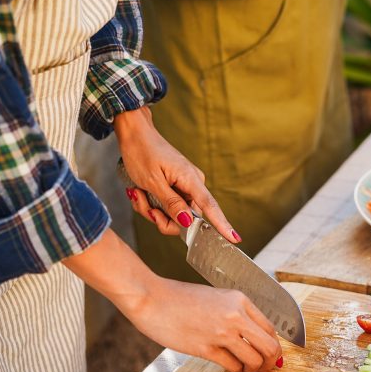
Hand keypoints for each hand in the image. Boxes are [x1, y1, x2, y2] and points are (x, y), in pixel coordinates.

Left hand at [113, 108, 239, 242]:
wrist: (135, 133)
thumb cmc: (142, 152)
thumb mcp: (153, 181)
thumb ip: (171, 204)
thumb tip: (188, 222)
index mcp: (190, 180)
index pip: (210, 207)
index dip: (222, 225)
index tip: (234, 238)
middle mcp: (192, 185)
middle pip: (185, 218)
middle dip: (161, 217)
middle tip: (144, 205)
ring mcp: (184, 186)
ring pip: (172, 214)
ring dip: (152, 210)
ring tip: (139, 193)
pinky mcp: (175, 187)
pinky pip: (166, 206)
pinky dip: (151, 204)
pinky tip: (140, 192)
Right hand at [130, 276, 282, 371]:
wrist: (152, 299)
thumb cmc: (180, 299)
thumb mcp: (216, 298)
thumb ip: (235, 313)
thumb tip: (253, 336)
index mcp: (240, 300)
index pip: (271, 328)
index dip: (273, 345)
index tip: (268, 353)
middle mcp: (236, 315)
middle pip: (270, 346)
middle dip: (269, 362)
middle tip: (261, 368)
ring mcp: (222, 332)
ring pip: (255, 360)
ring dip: (253, 370)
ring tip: (244, 369)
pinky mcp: (206, 348)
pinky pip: (233, 366)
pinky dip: (236, 371)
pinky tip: (231, 368)